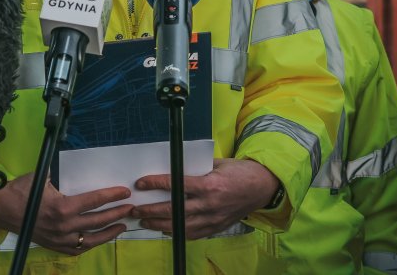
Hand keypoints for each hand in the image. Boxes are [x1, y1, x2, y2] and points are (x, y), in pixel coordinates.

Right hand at [0, 173, 133, 254]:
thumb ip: (62, 173)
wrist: (2, 211)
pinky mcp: (55, 246)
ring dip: (109, 233)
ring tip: (122, 225)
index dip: (112, 196)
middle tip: (130, 208)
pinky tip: (101, 238)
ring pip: (91, 239)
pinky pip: (78, 249)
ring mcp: (59, 239)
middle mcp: (63, 226)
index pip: (95, 201)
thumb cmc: (22, 191)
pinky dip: (92, 244)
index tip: (125, 192)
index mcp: (62, 207)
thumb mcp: (43, 177)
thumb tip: (78, 164)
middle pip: (98, 221)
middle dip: (117, 214)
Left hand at [131, 158, 279, 238]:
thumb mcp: (219, 163)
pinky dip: (176, 231)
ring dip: (159, 224)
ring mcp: (213, 219)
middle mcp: (209, 204)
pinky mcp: (216, 228)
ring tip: (144, 221)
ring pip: (180, 225)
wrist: (262, 188)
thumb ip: (198, 168)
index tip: (141, 183)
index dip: (156, 183)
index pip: (176, 185)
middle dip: (150, 209)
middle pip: (173, 210)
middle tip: (134, 209)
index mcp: (210, 185)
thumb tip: (176, 168)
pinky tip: (165, 229)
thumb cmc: (241, 172)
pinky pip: (192, 233)